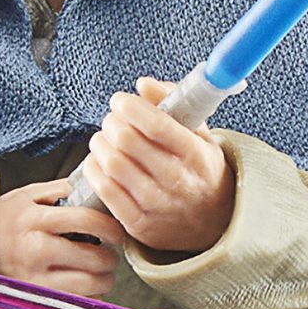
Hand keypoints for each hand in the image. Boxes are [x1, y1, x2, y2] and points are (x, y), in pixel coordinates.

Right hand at [0, 180, 123, 298]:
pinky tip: (85, 288)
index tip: (115, 232)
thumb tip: (97, 188)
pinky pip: (77, 303)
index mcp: (35, 219)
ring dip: (104, 279)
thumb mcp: (26, 196)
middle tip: (108, 254)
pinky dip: (89, 298)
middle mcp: (35, 249)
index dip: (110, 227)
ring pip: (91, 284)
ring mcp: (35, 278)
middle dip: (110, 257)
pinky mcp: (35, 298)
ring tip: (100, 272)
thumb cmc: (2, 220)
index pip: (86, 220)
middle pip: (94, 257)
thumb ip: (61, 190)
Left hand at [84, 79, 233, 253]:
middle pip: (127, 141)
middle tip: (113, 121)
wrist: (213, 224)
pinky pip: (105, 190)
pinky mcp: (139, 224)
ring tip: (104, 140)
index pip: (156, 125)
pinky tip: (98, 162)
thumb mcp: (200, 135)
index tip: (120, 101)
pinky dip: (94, 169)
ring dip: (100, 144)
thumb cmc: (201, 171)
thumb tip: (142, 84)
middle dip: (112, 123)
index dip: (130, 107)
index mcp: (195, 155)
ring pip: (112, 164)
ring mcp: (157, 205)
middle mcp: (178, 181)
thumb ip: (174, 103)